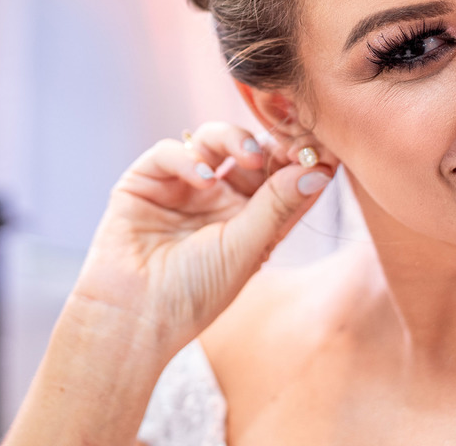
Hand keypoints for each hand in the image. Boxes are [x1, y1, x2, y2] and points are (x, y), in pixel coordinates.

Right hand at [70, 122, 333, 360]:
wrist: (135, 316)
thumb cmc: (194, 294)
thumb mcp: (246, 249)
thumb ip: (279, 205)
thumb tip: (320, 170)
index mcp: (250, 217)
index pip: (280, 176)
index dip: (299, 158)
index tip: (319, 147)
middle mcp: (218, 197)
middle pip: (249, 150)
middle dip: (269, 142)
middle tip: (288, 143)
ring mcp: (182, 186)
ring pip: (212, 139)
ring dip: (234, 139)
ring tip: (248, 156)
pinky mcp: (145, 181)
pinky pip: (169, 152)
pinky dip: (188, 157)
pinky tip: (202, 178)